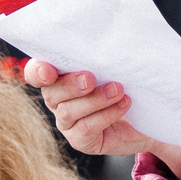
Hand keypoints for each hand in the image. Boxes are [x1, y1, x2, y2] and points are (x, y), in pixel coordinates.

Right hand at [23, 60, 180, 173]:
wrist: (144, 117)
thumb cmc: (124, 85)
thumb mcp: (115, 67)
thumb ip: (103, 56)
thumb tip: (111, 40)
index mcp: (59, 77)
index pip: (36, 73)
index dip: (38, 71)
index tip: (49, 70)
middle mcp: (57, 99)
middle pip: (52, 93)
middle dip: (71, 84)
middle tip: (91, 78)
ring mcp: (67, 122)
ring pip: (69, 111)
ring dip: (94, 100)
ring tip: (117, 90)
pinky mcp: (80, 140)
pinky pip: (86, 128)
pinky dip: (106, 115)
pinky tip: (123, 104)